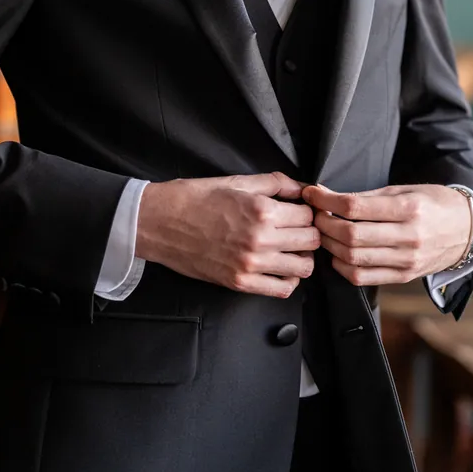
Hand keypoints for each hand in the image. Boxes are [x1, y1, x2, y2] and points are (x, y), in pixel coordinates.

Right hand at [136, 172, 319, 298]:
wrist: (161, 222)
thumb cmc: (195, 199)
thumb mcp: (236, 182)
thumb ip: (273, 183)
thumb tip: (299, 187)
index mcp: (262, 211)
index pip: (308, 215)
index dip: (307, 210)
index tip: (300, 210)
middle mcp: (261, 240)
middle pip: (311, 241)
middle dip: (309, 232)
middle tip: (297, 228)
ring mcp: (251, 264)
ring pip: (303, 267)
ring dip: (302, 256)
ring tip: (290, 248)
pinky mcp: (240, 282)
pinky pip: (282, 289)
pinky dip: (287, 279)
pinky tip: (279, 267)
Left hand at [301, 183, 472, 286]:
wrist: (465, 230)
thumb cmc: (431, 204)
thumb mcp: (403, 190)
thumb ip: (365, 196)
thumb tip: (325, 194)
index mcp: (409, 209)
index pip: (356, 207)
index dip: (326, 200)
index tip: (312, 193)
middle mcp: (409, 237)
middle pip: (351, 235)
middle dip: (324, 224)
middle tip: (314, 215)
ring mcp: (407, 260)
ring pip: (354, 258)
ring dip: (330, 245)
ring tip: (323, 233)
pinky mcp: (404, 276)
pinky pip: (363, 277)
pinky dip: (342, 267)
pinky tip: (337, 254)